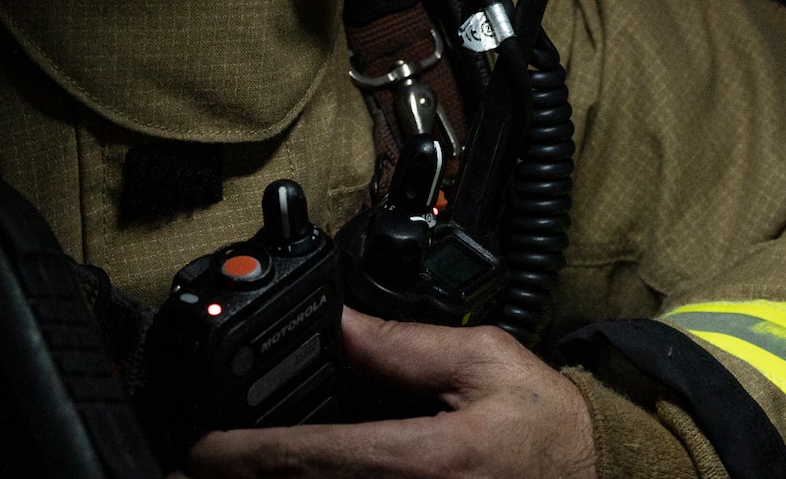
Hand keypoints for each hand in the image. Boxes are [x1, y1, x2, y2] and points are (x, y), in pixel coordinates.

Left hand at [180, 307, 596, 478]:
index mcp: (425, 461)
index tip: (198, 451)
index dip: (243, 457)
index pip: (312, 459)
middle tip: (187, 467)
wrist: (598, 476)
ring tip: (221, 474)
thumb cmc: (545, 426)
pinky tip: (288, 476)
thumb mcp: (484, 360)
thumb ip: (401, 345)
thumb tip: (335, 323)